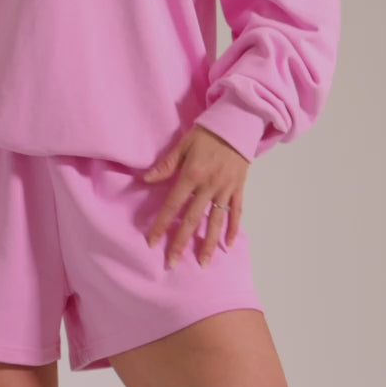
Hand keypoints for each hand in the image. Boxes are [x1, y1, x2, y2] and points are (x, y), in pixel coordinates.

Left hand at [142, 124, 248, 268]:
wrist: (238, 123)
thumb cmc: (208, 132)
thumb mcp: (184, 143)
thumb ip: (167, 164)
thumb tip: (147, 179)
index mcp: (192, 175)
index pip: (173, 205)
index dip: (162, 224)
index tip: (153, 242)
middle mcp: (209, 186)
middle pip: (192, 219)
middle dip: (181, 242)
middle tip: (173, 263)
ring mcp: (226, 189)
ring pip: (216, 221)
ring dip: (209, 244)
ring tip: (204, 263)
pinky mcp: (238, 188)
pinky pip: (236, 212)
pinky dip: (233, 228)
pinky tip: (228, 244)